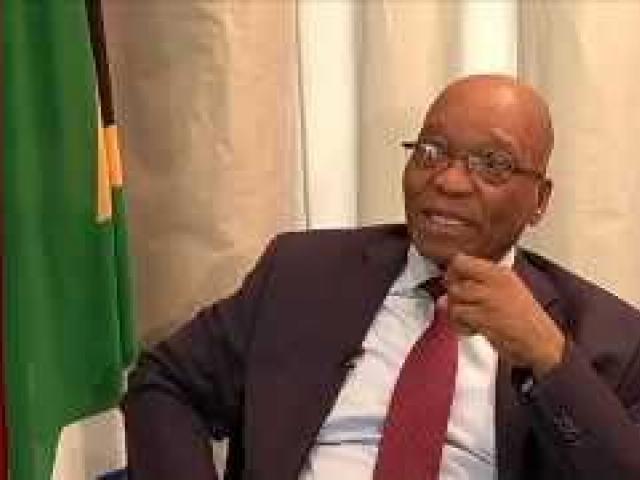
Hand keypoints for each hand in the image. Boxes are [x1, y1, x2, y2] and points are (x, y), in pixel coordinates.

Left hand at [444, 253, 564, 377]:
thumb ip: (481, 284)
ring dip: (457, 310)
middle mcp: (492, 281)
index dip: (453, 272)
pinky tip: (473, 328)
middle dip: (453, 293)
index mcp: (499, 272)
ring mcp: (487, 299)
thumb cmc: (525, 318)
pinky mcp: (482, 318)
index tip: (456, 281)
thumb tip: (450, 287)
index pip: (461, 261)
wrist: (541, 342)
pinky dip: (460, 324)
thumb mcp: (509, 289)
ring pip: (452, 297)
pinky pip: (457, 315)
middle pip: (453, 279)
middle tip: (463, 303)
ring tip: (470, 318)